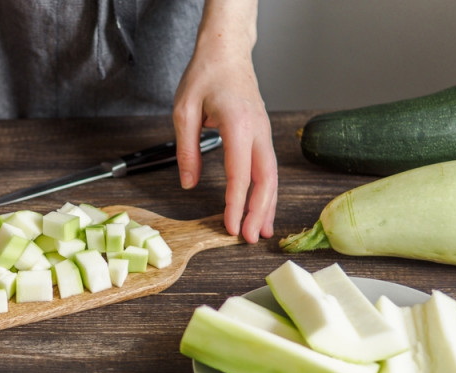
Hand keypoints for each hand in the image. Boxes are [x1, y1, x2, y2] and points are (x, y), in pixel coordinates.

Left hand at [172, 0, 276, 243]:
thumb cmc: (204, 75)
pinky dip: (267, 190)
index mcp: (238, 125)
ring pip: (272, 176)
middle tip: (251, 239)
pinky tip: (263, 207)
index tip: (231, 227)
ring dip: (268, 205)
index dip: (236, 205)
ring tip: (263, 232)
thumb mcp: (183, 111)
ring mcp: (264, 132)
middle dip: (259, 212)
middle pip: (265, 180)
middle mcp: (257, 130)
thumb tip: (188, 183)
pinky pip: (268, 167)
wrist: (226, 51)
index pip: (240, 174)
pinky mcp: (262, 134)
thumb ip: (187, 149)